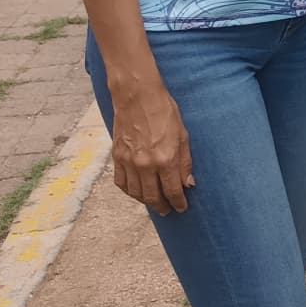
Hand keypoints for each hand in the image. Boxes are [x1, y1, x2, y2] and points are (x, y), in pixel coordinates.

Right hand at [109, 79, 194, 214]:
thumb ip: (185, 162)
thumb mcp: (183, 135)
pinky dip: (128, 190)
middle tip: (167, 210)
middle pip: (153, 196)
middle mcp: (146, 164)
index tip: (181, 208)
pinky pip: (121, 182)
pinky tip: (136, 191)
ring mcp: (129, 162)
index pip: (173, 191)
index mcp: (165, 159)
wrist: (137, 96)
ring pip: (135, 193)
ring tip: (153, 202)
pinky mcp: (117, 157)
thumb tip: (188, 184)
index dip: (178, 203)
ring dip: (145, 201)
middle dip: (162, 206)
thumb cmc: (164, 112)